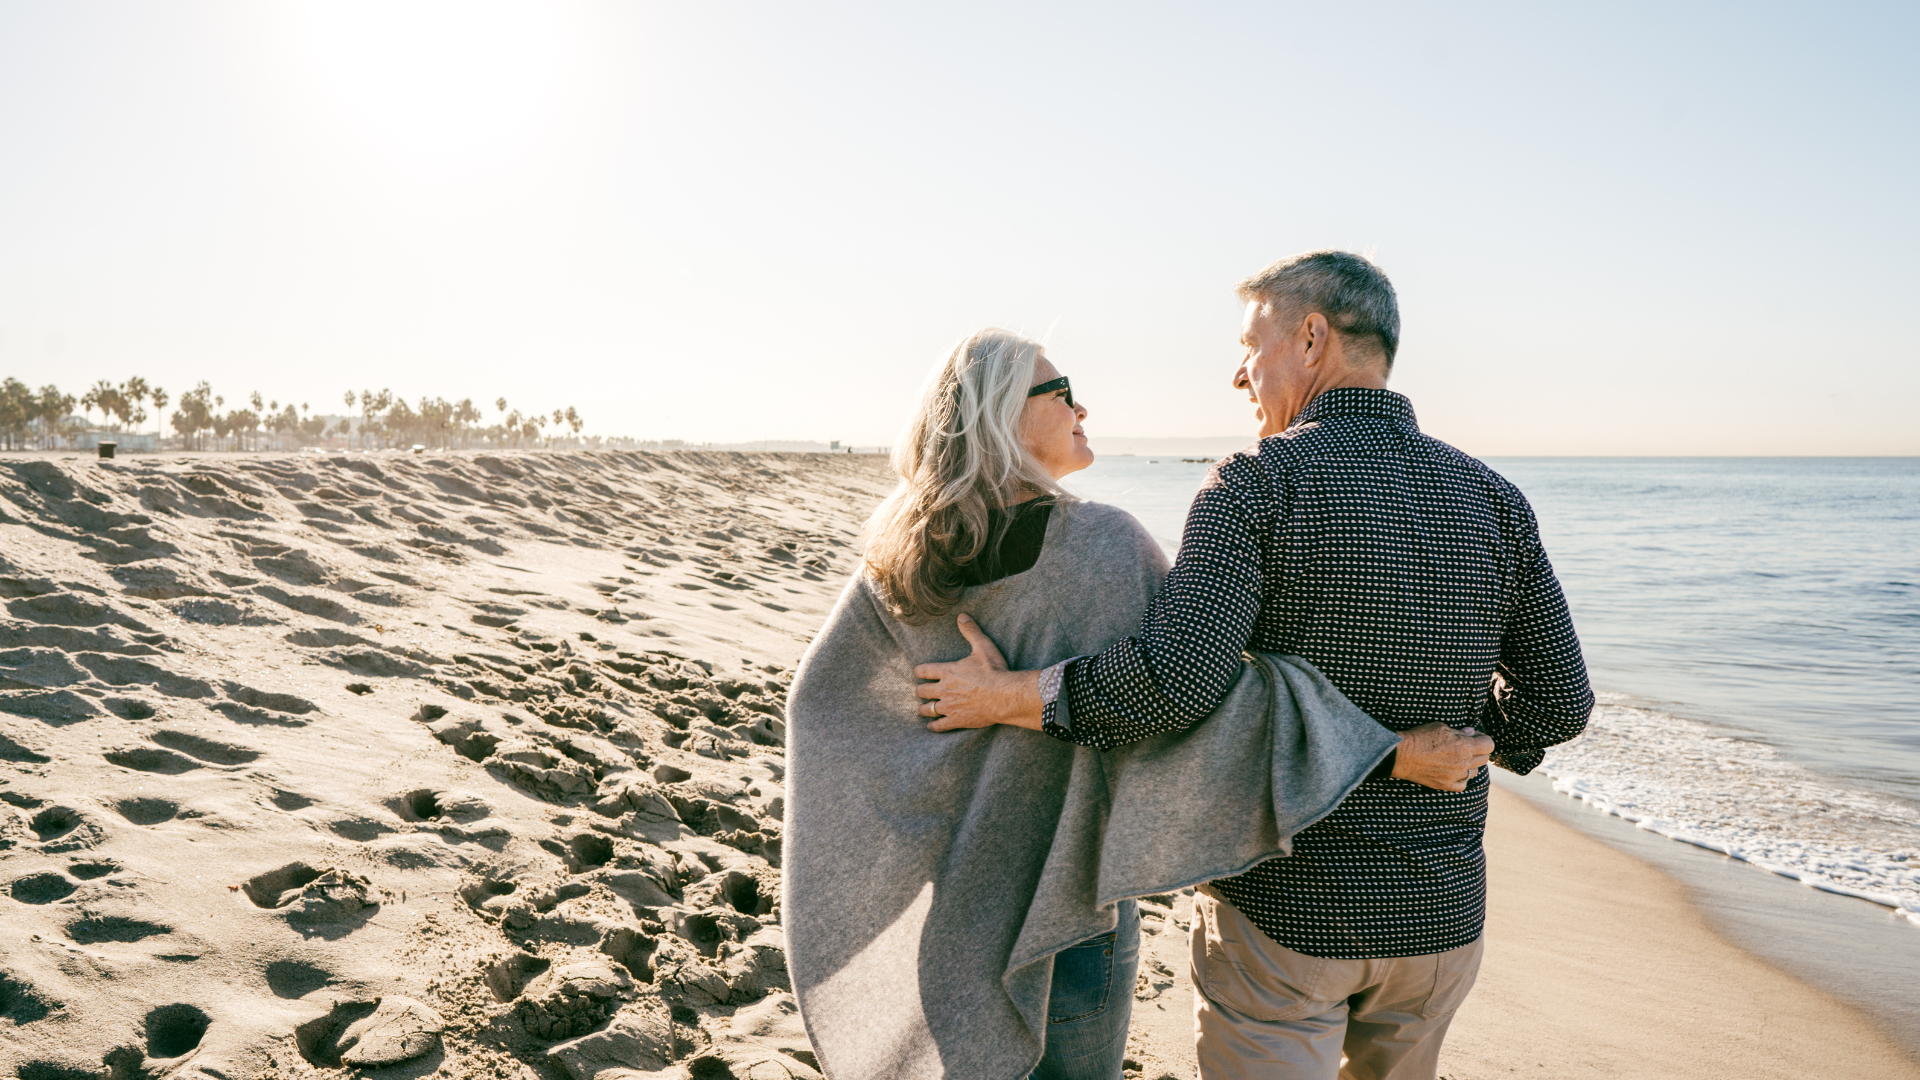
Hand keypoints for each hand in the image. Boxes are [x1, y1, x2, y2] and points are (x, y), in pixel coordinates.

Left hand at [914, 614, 1042, 731]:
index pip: (924, 670)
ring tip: (922, 709)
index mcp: (947, 671)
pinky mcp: (956, 720)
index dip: (919, 671)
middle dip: (920, 691)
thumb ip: (971, 631)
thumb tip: (962, 616)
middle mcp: (943, 689)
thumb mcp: (983, 646)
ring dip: (923, 709)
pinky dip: (934, 726)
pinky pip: (939, 725)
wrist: (1004, 696)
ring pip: (927, 709)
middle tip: (919, 691)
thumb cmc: (994, 671)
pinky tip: (932, 726)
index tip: (918, 672)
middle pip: (922, 691)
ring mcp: (949, 706)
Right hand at [1392, 723, 1494, 791]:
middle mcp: (1463, 763)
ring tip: (1459, 758)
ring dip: (1471, 764)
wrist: (1401, 755)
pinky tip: (1454, 771)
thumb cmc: (1420, 737)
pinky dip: (1462, 778)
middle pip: (1484, 758)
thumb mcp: (1441, 727)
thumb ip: (1459, 731)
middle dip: (1479, 750)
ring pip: (1475, 772)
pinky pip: (1463, 784)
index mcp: (1464, 746)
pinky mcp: (1446, 785)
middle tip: (1468, 745)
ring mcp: (1455, 776)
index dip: (1484, 739)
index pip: (1489, 745)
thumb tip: (1471, 733)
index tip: (1476, 736)